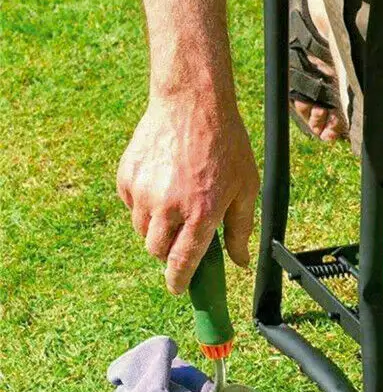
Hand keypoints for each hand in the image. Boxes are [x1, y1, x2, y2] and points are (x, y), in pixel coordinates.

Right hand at [117, 91, 257, 293]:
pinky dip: (144, 203)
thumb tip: (239, 262)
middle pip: (157, 251)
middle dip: (170, 250)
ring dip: (158, 227)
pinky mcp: (126, 177)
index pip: (183, 263)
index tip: (179, 289)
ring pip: (143, 230)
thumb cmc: (226, 144)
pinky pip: (131, 205)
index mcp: (202, 212)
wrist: (193, 103)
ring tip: (178, 199)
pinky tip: (163, 181)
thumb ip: (241, 228)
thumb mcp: (246, 186)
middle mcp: (169, 207)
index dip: (179, 282)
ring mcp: (144, 192)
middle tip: (184, 234)